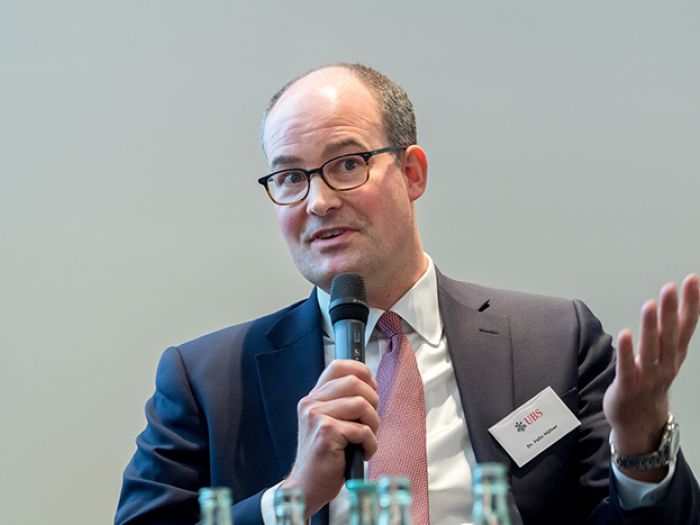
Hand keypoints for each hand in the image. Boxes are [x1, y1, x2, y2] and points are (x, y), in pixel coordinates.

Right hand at [280, 359, 379, 517]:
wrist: (306, 486)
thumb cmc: (325, 457)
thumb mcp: (330, 423)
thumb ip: (342, 403)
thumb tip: (370, 384)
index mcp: (312, 398)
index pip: (338, 366)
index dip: (361, 371)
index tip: (372, 387)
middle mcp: (311, 403)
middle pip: (354, 382)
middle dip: (373, 401)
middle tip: (370, 422)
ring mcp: (316, 416)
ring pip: (361, 404)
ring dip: (373, 424)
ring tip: (366, 440)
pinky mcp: (326, 432)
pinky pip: (362, 430)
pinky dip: (370, 444)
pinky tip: (363, 453)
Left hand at [603, 273, 698, 480]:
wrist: (638, 421)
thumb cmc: (649, 382)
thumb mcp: (664, 356)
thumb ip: (668, 332)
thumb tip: (672, 302)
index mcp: (674, 355)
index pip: (685, 325)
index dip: (690, 303)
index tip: (692, 280)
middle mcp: (665, 365)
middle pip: (669, 335)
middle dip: (670, 310)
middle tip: (670, 287)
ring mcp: (648, 377)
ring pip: (650, 349)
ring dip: (650, 327)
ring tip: (650, 305)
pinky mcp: (628, 386)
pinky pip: (627, 367)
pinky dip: (626, 351)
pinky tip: (625, 334)